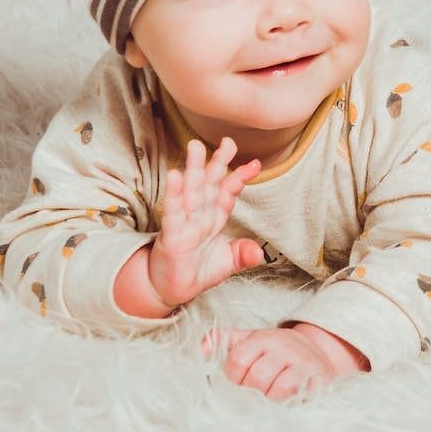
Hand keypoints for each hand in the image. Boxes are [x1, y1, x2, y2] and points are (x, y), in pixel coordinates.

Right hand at [148, 137, 261, 307]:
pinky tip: (175, 175)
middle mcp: (200, 215)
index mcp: (214, 218)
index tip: (255, 163)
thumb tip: (260, 253)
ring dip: (194, 169)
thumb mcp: (227, 263)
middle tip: (227, 141)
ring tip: (196, 146)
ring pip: (191, 191)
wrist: (170, 291)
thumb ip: (243, 255)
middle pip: (209, 184)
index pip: (228, 193)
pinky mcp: (171, 235)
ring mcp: (185, 223)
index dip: (240, 177)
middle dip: (218, 162)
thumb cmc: (196, 272)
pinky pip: (173, 212)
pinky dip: (174, 194)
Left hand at [203, 324, 368, 401]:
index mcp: (262, 338)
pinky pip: (300, 396)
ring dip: (270, 400)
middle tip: (253, 395)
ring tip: (268, 400)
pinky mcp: (318, 380)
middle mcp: (283, 347)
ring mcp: (302, 364)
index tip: (239, 382)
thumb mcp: (250, 341)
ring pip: (280, 388)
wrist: (317, 352)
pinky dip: (287, 403)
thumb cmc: (275, 352)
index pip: (237, 360)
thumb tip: (200, 349)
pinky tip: (283, 405)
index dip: (233, 377)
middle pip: (257, 377)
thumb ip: (223, 341)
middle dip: (251, 392)